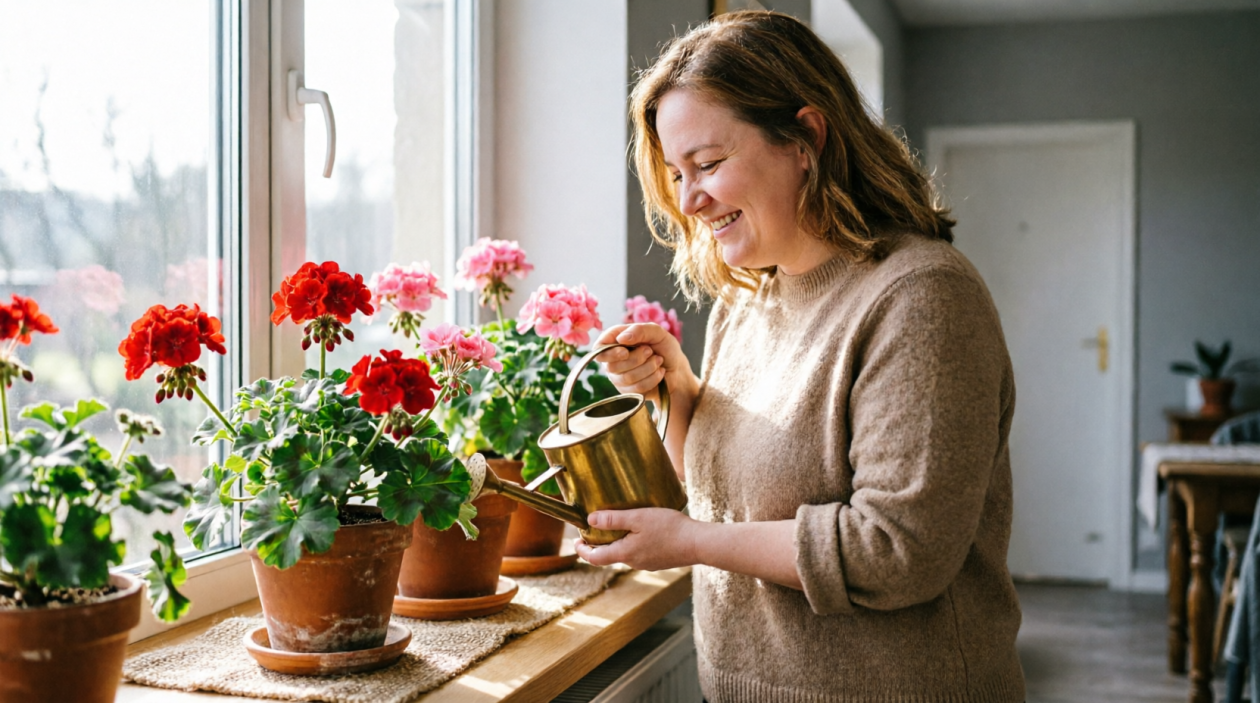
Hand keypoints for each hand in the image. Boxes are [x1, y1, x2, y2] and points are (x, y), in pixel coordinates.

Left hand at [574, 508, 701, 571]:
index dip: (583, 551)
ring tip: (616, 526)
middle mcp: (634, 562)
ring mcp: (648, 563)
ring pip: (626, 554)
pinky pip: (639, 553)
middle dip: (599, 544)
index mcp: (625, 553)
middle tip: (593, 530)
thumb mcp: (638, 518)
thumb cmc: (669, 528)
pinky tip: (640, 531)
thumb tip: (590, 520)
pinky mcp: (659, 560)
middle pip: (610, 555)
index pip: (596, 558)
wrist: (698, 543)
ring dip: (617, 543)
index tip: (576, 542)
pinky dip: (632, 543)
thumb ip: (614, 520)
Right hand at [595, 323, 694, 404]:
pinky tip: (659, 373)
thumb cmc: (665, 348)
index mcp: (616, 341)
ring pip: (626, 377)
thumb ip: (640, 330)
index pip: (599, 347)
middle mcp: (614, 360)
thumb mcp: (657, 332)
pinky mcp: (629, 391)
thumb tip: (621, 338)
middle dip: (637, 359)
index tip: (625, 351)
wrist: (677, 369)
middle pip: (613, 365)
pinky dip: (653, 379)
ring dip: (648, 368)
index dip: (609, 352)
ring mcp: (619, 377)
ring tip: (658, 361)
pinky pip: (637, 388)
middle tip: (651, 351)